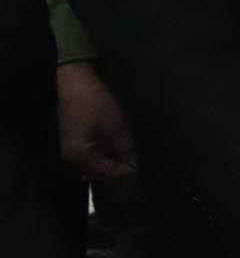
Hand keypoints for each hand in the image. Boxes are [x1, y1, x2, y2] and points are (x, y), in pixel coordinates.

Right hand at [53, 61, 135, 180]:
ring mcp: (73, 152)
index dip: (129, 171)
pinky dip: (109, 154)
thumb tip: (139, 167)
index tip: (148, 166)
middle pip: (103, 173)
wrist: (75, 82)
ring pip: (100, 165)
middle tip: (144, 162)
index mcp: (80, 157)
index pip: (109, 174)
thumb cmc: (95, 103)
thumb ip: (127, 150)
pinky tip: (123, 149)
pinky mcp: (77, 144)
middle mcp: (72, 160)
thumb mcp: (116, 127)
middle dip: (122, 168)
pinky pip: (95, 156)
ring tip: (135, 155)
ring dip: (116, 161)